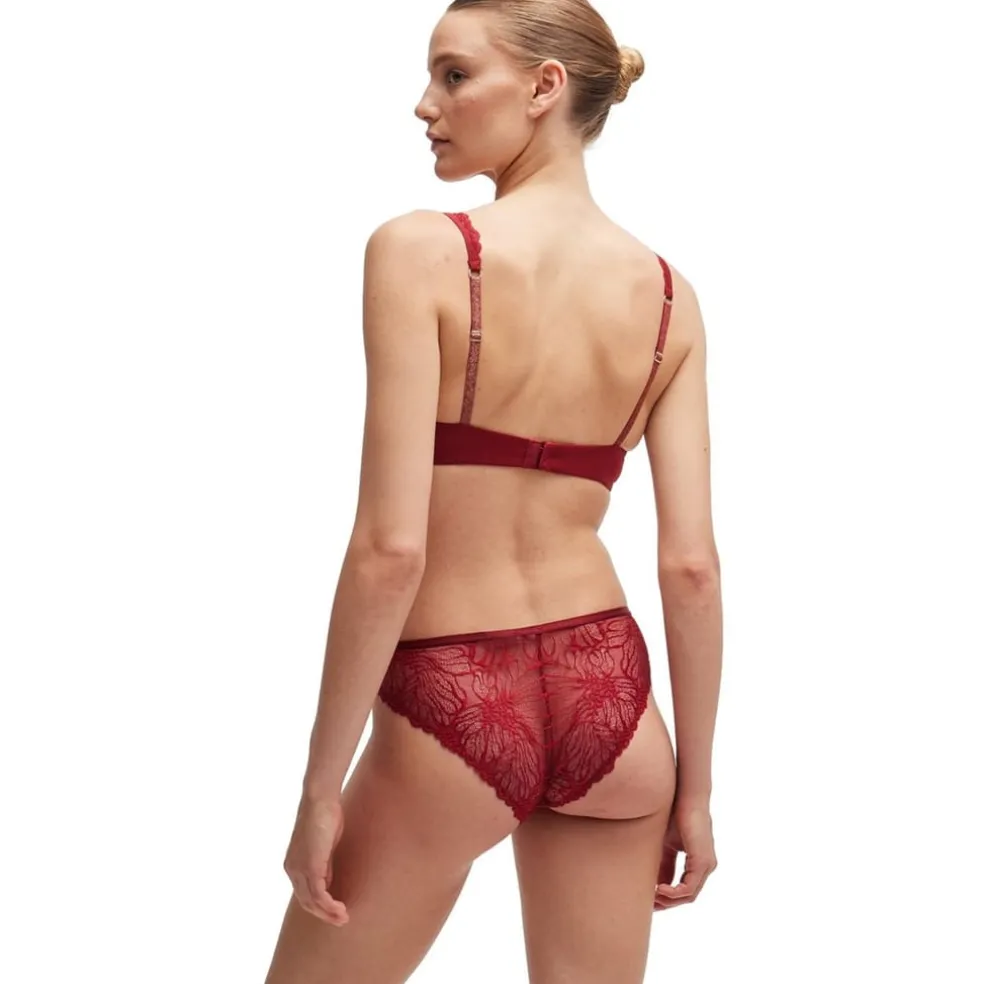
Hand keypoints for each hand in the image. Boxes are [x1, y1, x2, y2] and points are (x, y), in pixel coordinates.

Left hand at [283, 796, 348, 925]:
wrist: (319, 799)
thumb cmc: (324, 815)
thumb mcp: (324, 845)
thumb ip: (324, 864)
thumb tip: (328, 881)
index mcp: (294, 864)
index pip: (304, 893)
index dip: (319, 905)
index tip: (335, 910)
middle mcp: (292, 869)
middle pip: (306, 902)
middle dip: (324, 914)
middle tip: (341, 920)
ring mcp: (299, 869)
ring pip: (311, 902)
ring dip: (328, 913)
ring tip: (343, 917)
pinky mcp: (310, 866)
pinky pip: (318, 894)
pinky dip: (329, 905)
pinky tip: (340, 908)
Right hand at [654, 801, 716, 909]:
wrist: (686, 796)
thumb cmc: (676, 814)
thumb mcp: (666, 844)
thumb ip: (664, 863)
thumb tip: (655, 883)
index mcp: (697, 862)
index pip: (683, 888)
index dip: (666, 897)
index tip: (649, 900)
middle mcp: (705, 867)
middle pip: (686, 896)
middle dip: (667, 903)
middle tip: (649, 905)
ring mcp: (706, 866)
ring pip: (689, 896)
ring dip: (669, 900)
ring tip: (651, 898)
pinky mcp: (702, 862)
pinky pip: (689, 888)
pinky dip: (673, 893)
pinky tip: (659, 890)